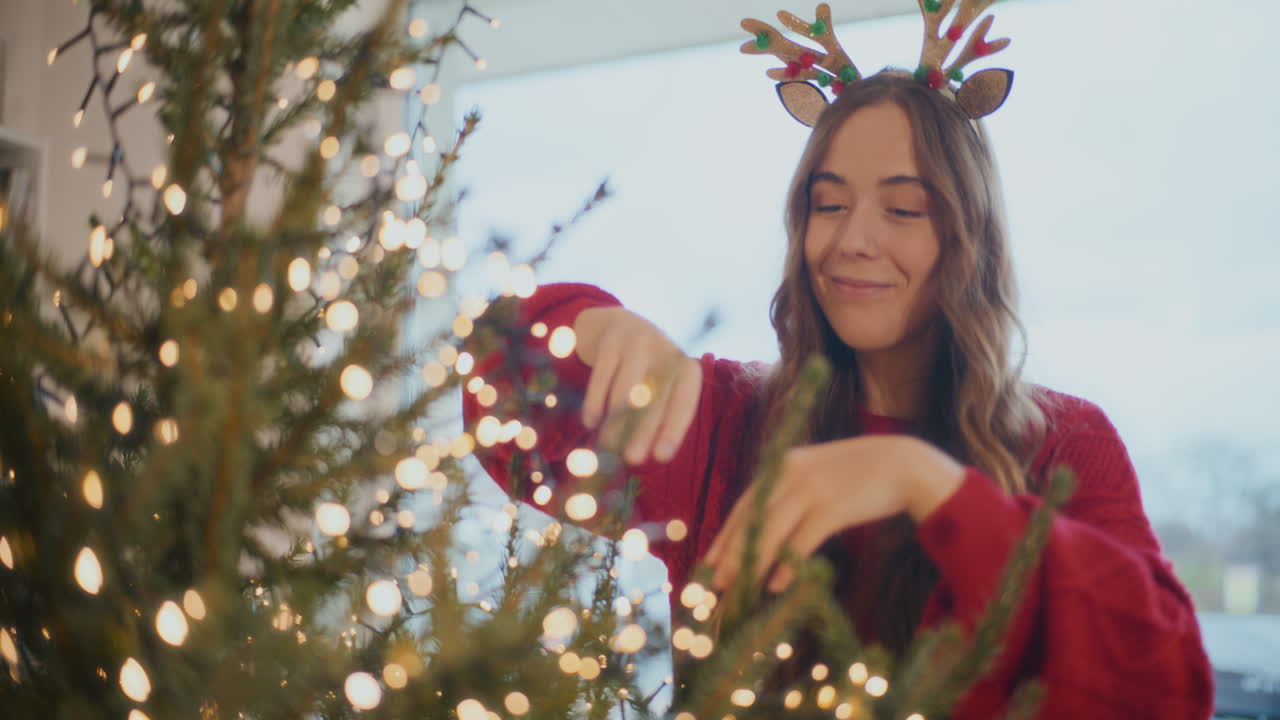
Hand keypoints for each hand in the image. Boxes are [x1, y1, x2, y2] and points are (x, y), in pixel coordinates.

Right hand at [573, 307, 701, 464]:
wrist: (617, 325)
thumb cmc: (643, 370)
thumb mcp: (657, 386)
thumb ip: (656, 416)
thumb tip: (647, 459)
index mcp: (685, 369)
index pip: (684, 402)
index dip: (674, 429)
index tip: (662, 457)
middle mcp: (667, 351)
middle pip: (656, 398)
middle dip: (644, 430)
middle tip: (633, 459)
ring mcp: (640, 341)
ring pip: (627, 387)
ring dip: (617, 419)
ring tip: (606, 445)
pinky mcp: (613, 338)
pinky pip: (604, 374)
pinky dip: (596, 400)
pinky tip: (590, 422)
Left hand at [703, 435, 965, 593]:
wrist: (904, 463)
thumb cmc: (860, 474)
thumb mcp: (817, 475)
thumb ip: (791, 495)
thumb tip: (767, 531)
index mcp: (783, 465)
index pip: (745, 505)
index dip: (726, 535)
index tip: (710, 561)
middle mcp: (790, 473)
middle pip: (751, 518)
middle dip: (729, 553)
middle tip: (713, 583)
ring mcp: (811, 488)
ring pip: (770, 531)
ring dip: (750, 563)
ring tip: (735, 589)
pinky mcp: (833, 506)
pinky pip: (802, 539)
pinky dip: (786, 563)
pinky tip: (775, 585)